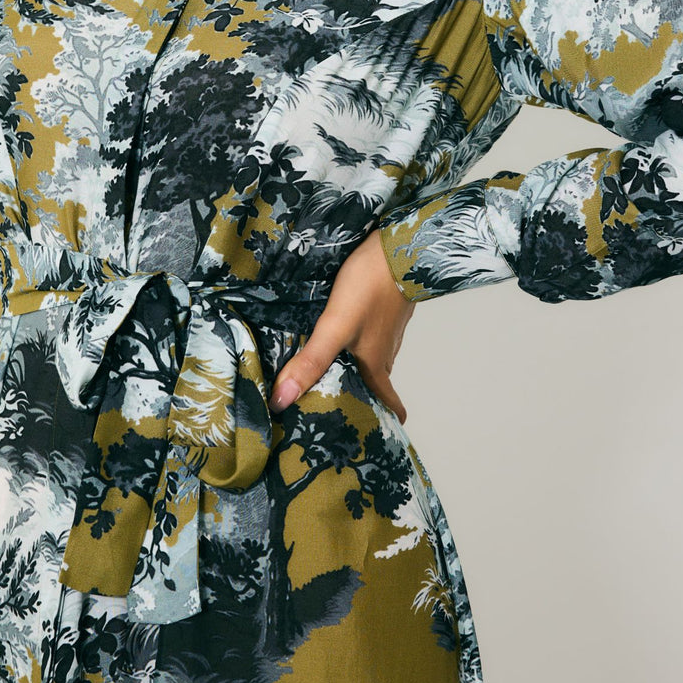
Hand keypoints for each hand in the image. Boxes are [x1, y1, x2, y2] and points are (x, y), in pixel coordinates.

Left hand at [269, 228, 415, 422]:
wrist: (400, 245)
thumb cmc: (370, 286)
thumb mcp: (335, 326)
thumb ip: (311, 361)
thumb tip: (282, 400)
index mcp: (377, 363)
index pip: (388, 403)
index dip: (382, 420)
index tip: (373, 436)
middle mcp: (385, 351)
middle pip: (376, 383)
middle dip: (361, 397)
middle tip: (338, 409)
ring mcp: (387, 328)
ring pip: (372, 358)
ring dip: (357, 370)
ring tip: (331, 375)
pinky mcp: (384, 307)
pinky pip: (371, 335)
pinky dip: (357, 343)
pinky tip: (340, 335)